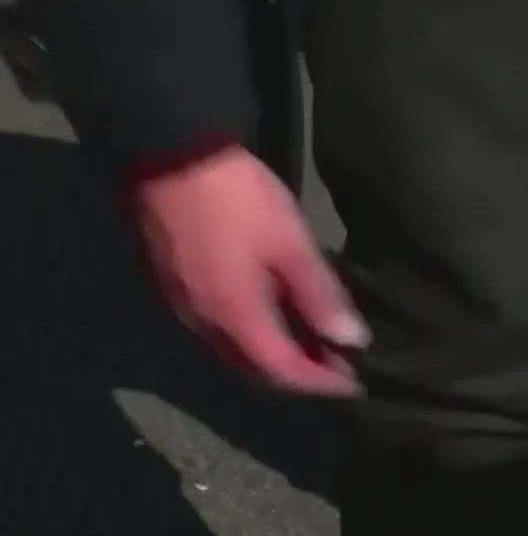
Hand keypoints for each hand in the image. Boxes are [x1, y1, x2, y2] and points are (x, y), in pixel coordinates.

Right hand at [132, 144, 368, 396]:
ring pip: (232, 348)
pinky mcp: (170, 282)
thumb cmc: (236, 197)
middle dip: (297, 373)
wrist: (165, 149)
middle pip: (254, 368)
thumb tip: (351, 340)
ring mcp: (180, 304)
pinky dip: (249, 332)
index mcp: (233, 317)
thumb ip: (320, 295)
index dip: (321, 383)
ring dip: (272, 353)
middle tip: (336, 365)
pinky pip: (215, 326)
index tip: (355, 386)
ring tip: (313, 342)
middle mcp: (202, 323)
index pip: (282, 371)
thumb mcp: (290, 243)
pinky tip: (273, 313)